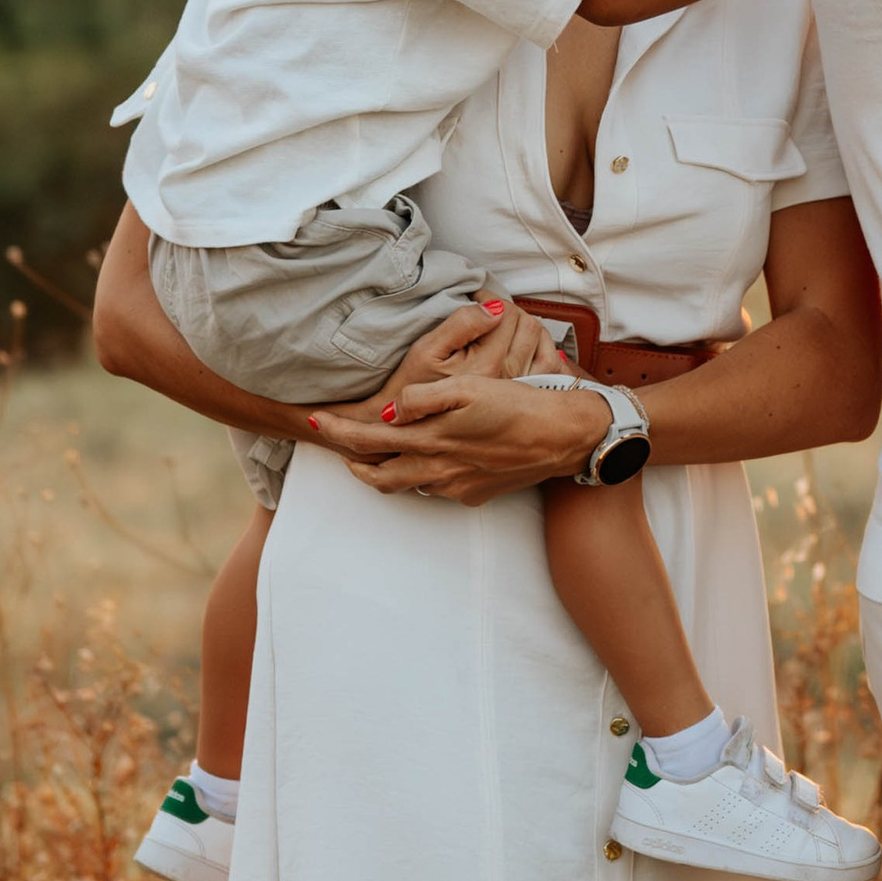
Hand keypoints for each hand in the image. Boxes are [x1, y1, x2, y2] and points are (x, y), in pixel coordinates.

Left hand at [309, 372, 604, 503]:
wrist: (566, 436)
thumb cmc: (521, 404)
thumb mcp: (470, 388)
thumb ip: (425, 398)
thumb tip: (391, 410)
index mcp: (432, 440)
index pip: (370, 440)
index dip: (339, 431)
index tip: (316, 422)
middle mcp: (440, 470)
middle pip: (380, 477)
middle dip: (356, 463)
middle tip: (342, 449)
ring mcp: (458, 486)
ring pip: (409, 485)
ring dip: (389, 470)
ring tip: (381, 452)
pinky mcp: (478, 493)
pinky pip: (438, 488)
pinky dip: (423, 475)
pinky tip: (433, 459)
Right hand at [373, 296, 553, 406]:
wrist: (411, 425)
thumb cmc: (413, 387)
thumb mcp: (427, 350)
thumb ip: (462, 324)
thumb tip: (493, 307)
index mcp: (488, 365)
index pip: (507, 313)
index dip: (489, 298)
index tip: (474, 298)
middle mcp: (509, 377)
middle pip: (527, 325)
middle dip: (508, 310)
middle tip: (486, 311)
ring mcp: (520, 387)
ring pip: (540, 341)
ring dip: (524, 327)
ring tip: (501, 327)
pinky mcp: (522, 395)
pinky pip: (549, 364)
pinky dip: (540, 348)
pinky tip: (521, 346)